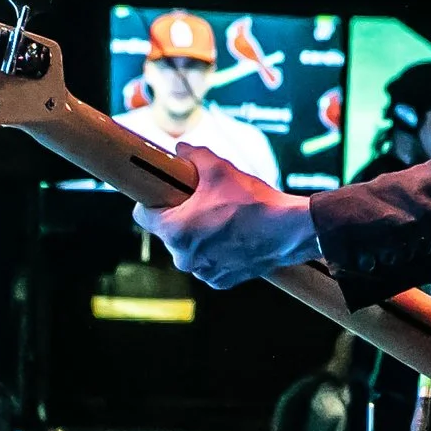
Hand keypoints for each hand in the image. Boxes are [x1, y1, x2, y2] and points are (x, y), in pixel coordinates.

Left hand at [134, 144, 320, 289]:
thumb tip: (180, 149)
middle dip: (180, 218)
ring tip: (221, 221)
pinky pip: (209, 264)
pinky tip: (233, 239)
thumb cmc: (252, 200)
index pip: (142, 216)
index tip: (167, 194)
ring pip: (189, 249)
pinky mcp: (220, 281)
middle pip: (168, 232)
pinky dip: (216, 254)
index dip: (153, 201)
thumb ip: (192, 154)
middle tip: (203, 203)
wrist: (288, 231)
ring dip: (198, 237)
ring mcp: (202, 271)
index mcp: (174, 230)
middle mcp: (183, 257)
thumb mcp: (218, 167)